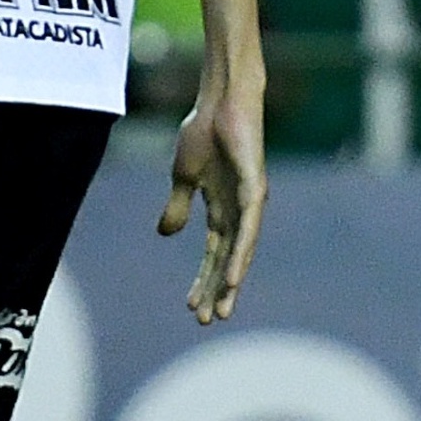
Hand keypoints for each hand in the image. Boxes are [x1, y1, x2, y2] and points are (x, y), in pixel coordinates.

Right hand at [159, 66, 267, 322]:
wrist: (219, 100)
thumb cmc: (203, 131)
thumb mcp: (182, 177)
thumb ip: (177, 207)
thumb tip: (165, 235)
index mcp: (220, 208)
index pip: (212, 252)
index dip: (202, 280)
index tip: (191, 308)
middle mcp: (239, 211)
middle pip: (227, 259)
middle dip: (217, 289)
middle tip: (208, 320)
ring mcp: (249, 202)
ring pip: (241, 250)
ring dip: (231, 280)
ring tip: (222, 306)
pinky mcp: (255, 189)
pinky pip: (249, 229)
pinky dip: (241, 254)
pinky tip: (234, 276)